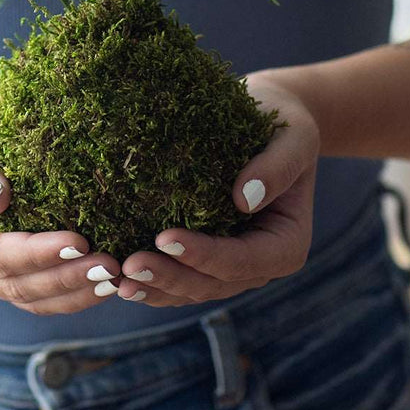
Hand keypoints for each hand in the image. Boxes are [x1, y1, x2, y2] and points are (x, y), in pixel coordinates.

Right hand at [0, 72, 121, 313]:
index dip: (36, 253)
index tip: (78, 240)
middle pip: (18, 284)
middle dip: (66, 277)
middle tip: (111, 265)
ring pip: (33, 295)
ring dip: (75, 290)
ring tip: (116, 277)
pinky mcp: (10, 261)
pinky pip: (43, 286)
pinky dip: (74, 286)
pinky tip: (108, 276)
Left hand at [113, 72, 318, 306]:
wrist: (265, 119)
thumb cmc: (283, 124)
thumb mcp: (293, 136)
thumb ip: (278, 166)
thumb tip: (244, 200)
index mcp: (285, 244)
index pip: (243, 259)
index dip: (205, 255)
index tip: (165, 237)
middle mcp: (257, 265)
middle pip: (212, 284)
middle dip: (170, 277)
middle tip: (130, 266)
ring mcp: (229, 267)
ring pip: (189, 290)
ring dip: (153, 288)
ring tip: (116, 279)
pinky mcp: (203, 258)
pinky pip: (175, 278)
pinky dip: (149, 281)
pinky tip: (115, 277)